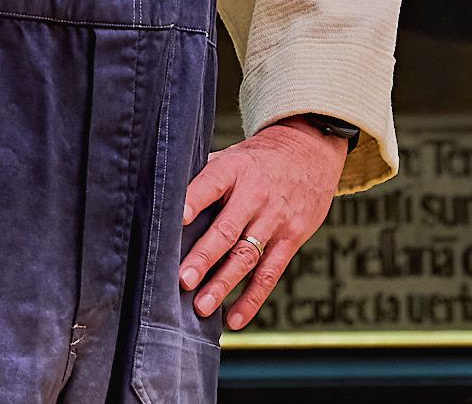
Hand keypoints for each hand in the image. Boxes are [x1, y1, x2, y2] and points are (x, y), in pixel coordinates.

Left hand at [178, 117, 347, 330]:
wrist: (309, 152)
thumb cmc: (257, 159)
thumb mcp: (231, 155)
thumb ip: (204, 177)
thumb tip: (163, 199)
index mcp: (234, 169)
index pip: (210, 184)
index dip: (192, 200)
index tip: (177, 218)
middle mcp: (254, 196)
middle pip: (227, 229)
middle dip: (204, 256)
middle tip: (183, 279)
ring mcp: (275, 220)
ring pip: (247, 256)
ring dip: (223, 284)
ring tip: (201, 306)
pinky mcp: (291, 239)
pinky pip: (270, 273)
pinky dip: (252, 299)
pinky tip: (234, 318)